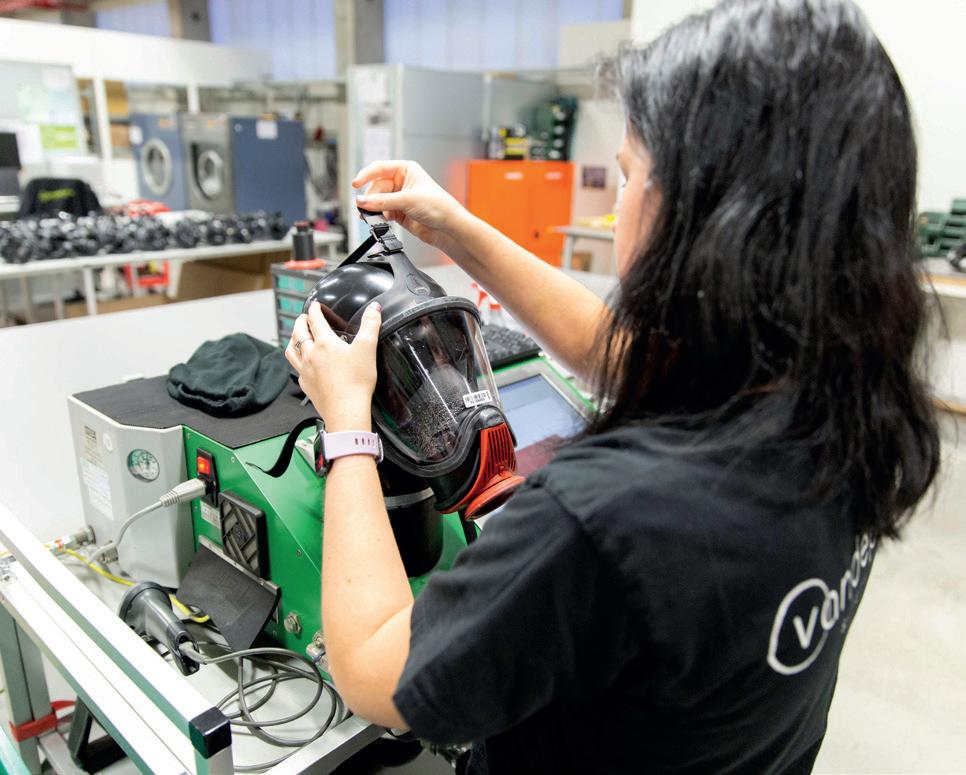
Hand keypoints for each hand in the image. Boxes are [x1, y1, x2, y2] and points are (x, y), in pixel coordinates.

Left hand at [285, 301, 381, 431]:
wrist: (346, 410)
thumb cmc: (356, 381)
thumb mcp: (368, 348)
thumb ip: (371, 325)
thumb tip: (374, 308)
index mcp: (324, 343)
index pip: (315, 320)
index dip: (315, 309)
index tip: (315, 305)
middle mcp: (310, 355)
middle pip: (298, 333)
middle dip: (300, 321)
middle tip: (304, 317)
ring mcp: (305, 371)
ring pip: (291, 351)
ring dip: (293, 340)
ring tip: (297, 337)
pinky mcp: (306, 385)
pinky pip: (297, 370)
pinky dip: (298, 363)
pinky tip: (304, 365)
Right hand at [352, 160, 470, 254]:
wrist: (448, 228)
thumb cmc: (439, 206)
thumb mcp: (408, 200)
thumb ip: (383, 201)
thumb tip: (363, 201)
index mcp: (406, 170)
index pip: (379, 168)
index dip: (366, 175)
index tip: (356, 184)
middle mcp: (402, 183)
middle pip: (376, 187)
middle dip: (370, 197)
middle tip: (364, 207)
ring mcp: (400, 198)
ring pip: (378, 201)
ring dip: (373, 208)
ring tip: (370, 215)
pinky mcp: (399, 213)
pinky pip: (382, 212)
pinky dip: (379, 217)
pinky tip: (380, 220)